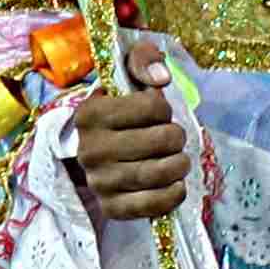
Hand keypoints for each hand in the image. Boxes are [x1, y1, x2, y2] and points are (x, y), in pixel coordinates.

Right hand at [64, 82, 197, 225]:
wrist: (99, 152)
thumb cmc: (120, 114)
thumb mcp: (126, 79)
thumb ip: (143, 60)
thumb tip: (161, 78)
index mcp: (90, 114)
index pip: (153, 106)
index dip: (164, 108)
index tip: (155, 113)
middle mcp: (89, 150)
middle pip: (163, 140)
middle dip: (176, 137)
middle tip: (171, 138)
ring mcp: (99, 182)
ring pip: (161, 172)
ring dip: (180, 165)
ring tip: (177, 160)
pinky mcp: (111, 207)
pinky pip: (153, 205)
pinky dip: (173, 194)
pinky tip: (175, 185)